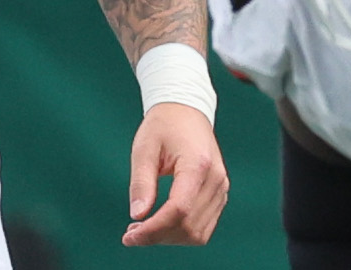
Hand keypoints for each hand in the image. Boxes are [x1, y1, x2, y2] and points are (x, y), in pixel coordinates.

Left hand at [122, 102, 227, 246]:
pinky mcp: (220, 194)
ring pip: (198, 232)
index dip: (154, 229)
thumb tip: (137, 215)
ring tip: (142, 230)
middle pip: (189, 225)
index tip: (129, 236)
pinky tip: (159, 225)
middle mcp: (215, 179)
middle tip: (130, 234)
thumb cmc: (163, 126)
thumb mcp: (144, 148)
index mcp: (197, 164)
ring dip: (169, 238)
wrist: (186, 111)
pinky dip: (181, 232)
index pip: (179, 209)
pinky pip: (203, 226)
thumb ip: (141, 182)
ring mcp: (221, 188)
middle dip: (158, 236)